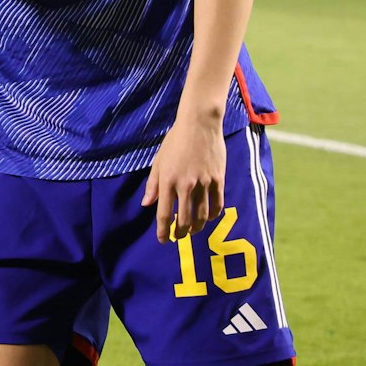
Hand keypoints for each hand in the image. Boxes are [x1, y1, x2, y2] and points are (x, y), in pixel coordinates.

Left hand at [142, 113, 225, 242]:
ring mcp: (204, 183)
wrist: (199, 125)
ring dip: (197, 228)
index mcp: (167, 181)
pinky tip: (208, 218)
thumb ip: (153, 185)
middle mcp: (186, 185)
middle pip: (185, 220)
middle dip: (181, 233)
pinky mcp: (218, 180)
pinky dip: (212, 215)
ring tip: (192, 231)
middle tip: (178, 237)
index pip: (164, 214)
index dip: (163, 230)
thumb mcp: (158, 161)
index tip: (163, 240)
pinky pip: (217, 204)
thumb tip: (146, 204)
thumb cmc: (175, 142)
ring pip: (202, 216)